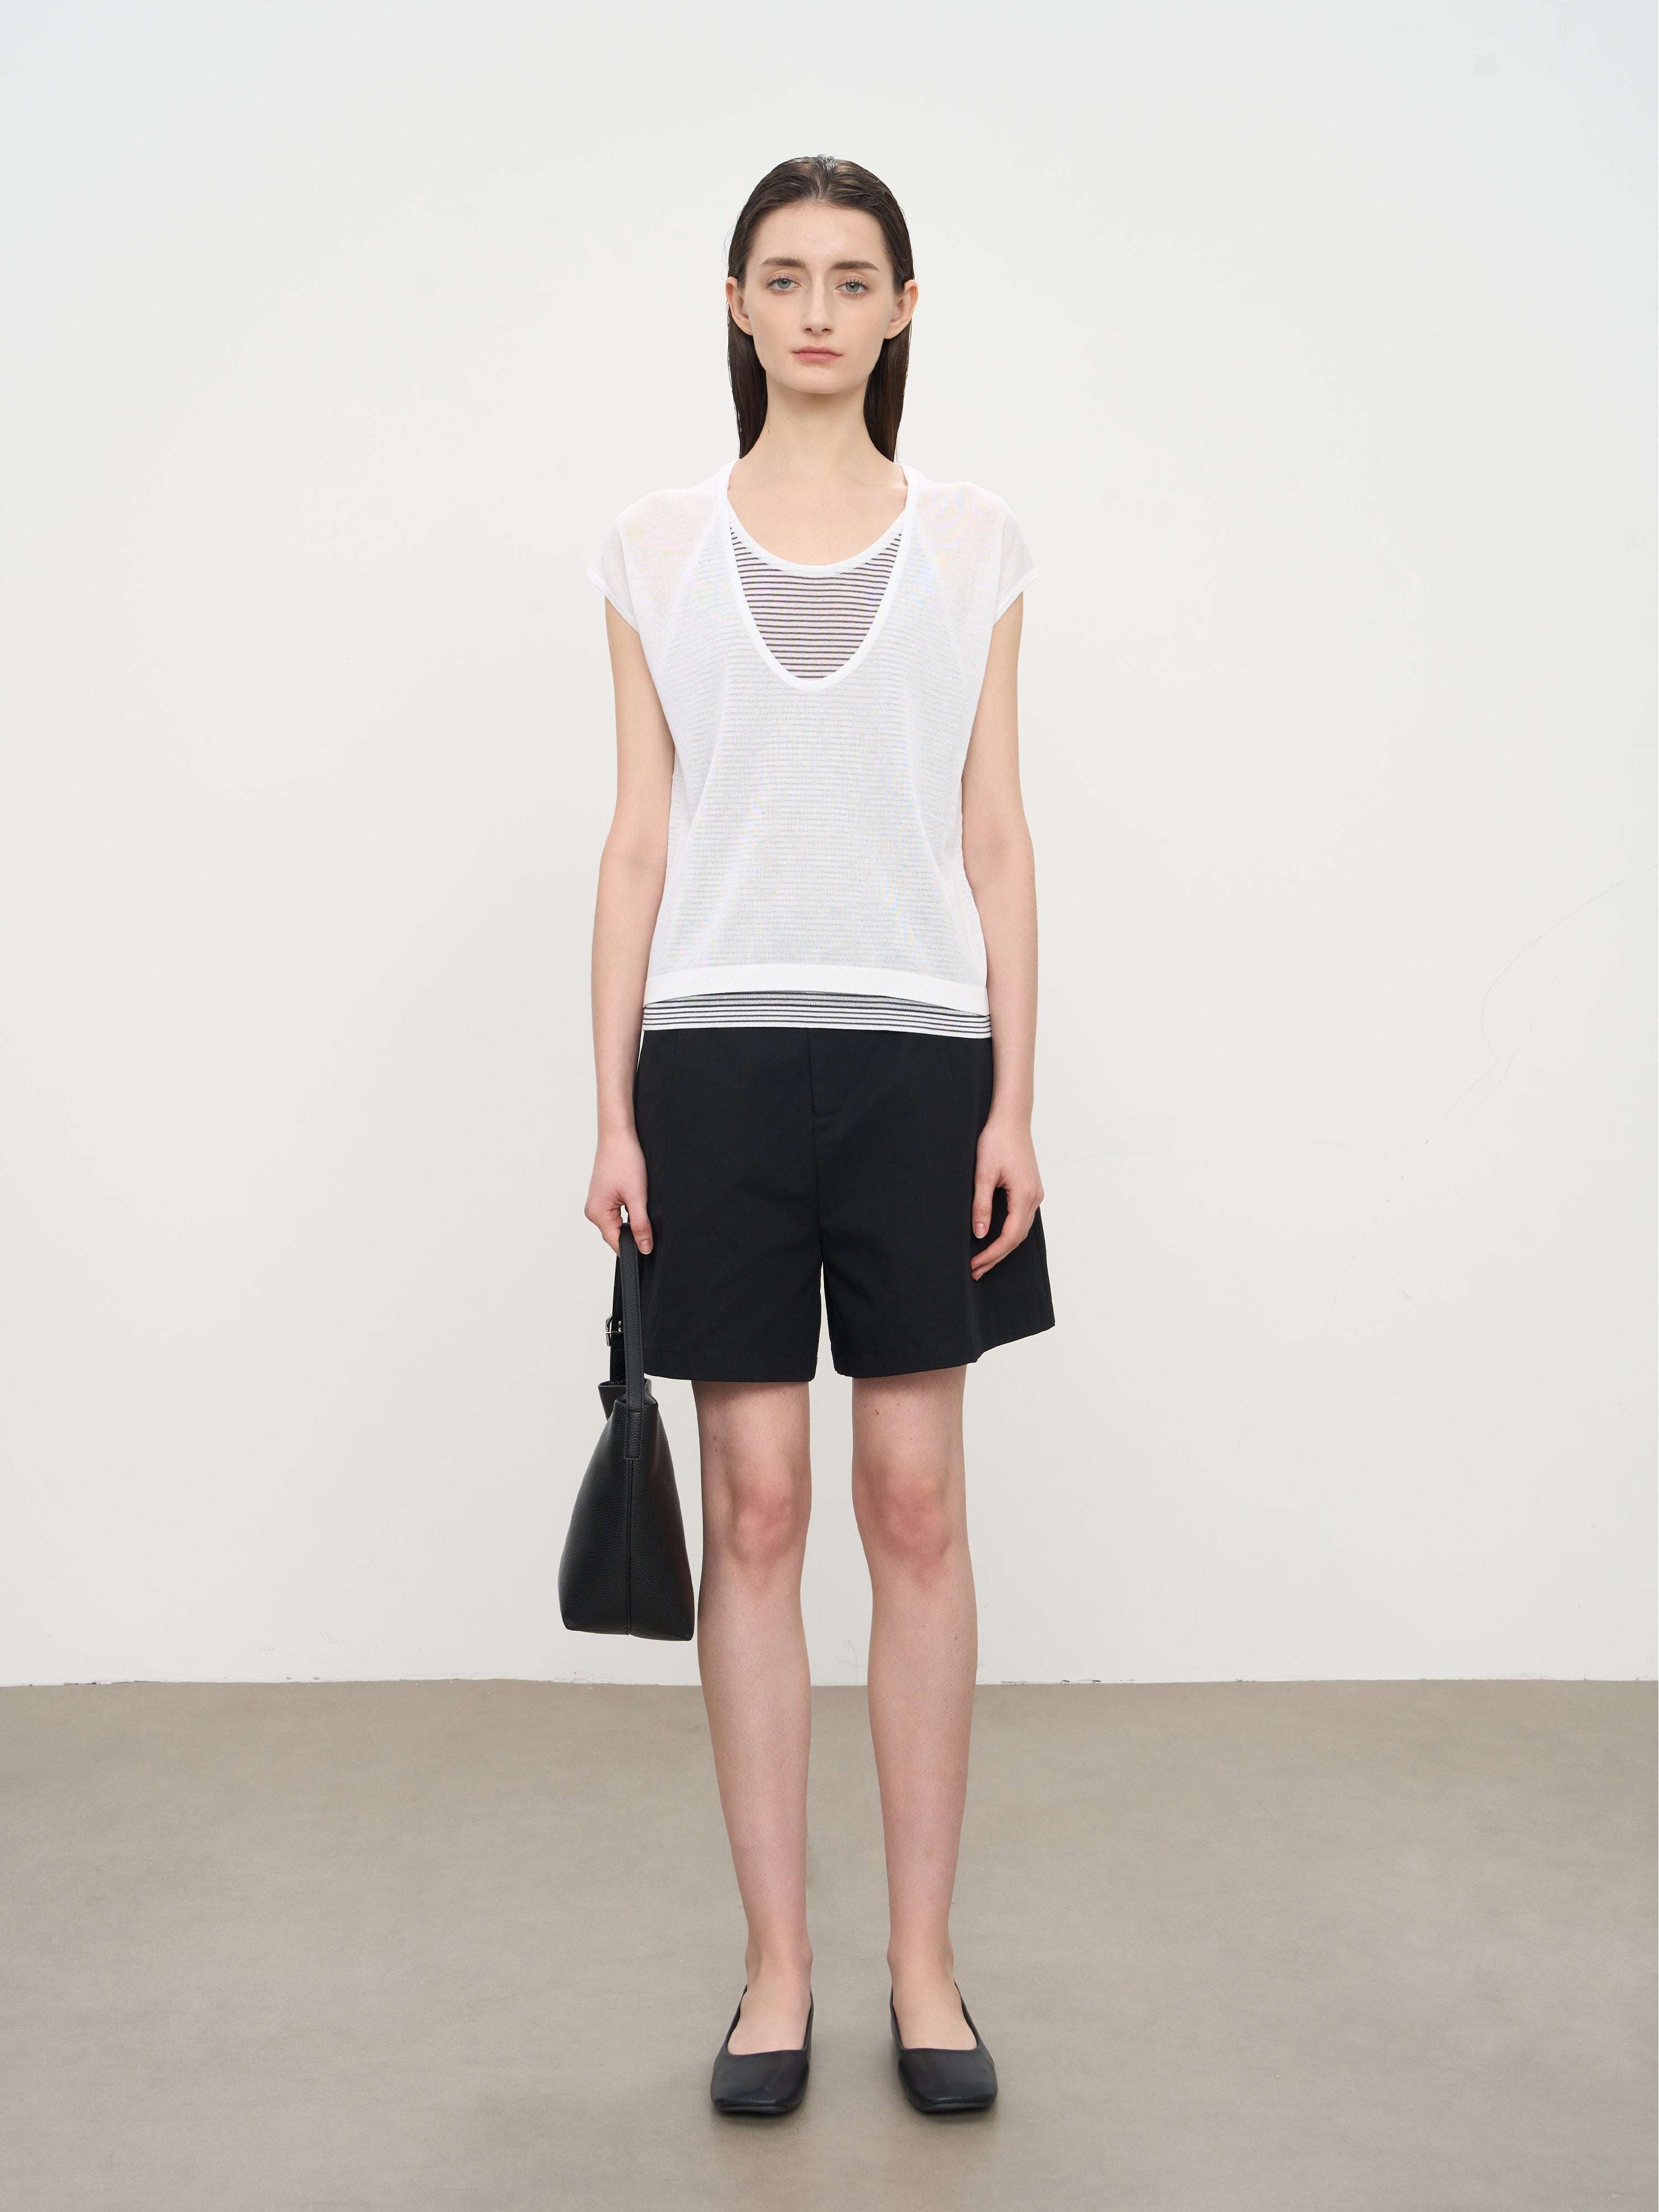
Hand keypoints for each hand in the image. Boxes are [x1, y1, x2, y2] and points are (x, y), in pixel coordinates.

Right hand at [585, 1128, 652, 1253]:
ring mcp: (596, 1204)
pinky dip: (627, 1213)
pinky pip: (615, 1214)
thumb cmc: (625, 1160)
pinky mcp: (602, 1197)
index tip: (650, 1246)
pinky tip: (636, 1203)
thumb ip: (640, 1225)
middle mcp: (592, 1211)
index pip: (616, 1243)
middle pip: (616, 1235)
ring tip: (642, 1208)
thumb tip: (645, 1248)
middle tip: (650, 1223)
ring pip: (617, 1224)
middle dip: (633, 1234)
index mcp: (597, 1213)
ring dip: (631, 1222)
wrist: (618, 1136)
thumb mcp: (637, 1196)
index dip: (634, 1248)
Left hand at [969, 1112, 1042, 1279]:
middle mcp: (1035, 1197)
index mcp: (1024, 1195)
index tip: (974, 1265)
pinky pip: (1022, 1218)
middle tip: (975, 1271)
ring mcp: (1035, 1193)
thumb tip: (980, 1234)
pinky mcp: (1031, 1188)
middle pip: (1017, 1237)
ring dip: (1003, 1246)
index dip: (992, 1254)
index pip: (1009, 1236)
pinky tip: (995, 1237)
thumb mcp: (983, 1173)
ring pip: (1021, 1229)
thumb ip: (981, 1205)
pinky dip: (1009, 1232)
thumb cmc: (995, 1140)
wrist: (1011, 1118)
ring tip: (983, 1260)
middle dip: (996, 1256)